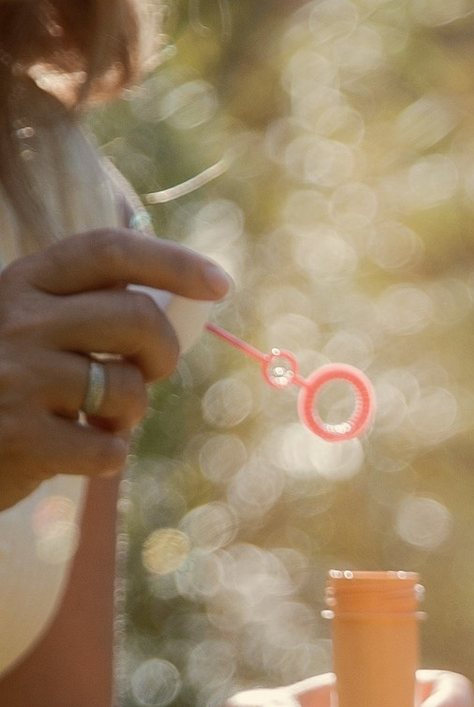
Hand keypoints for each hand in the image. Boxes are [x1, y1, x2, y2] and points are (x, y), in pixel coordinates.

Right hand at [0, 228, 231, 517]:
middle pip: (137, 318)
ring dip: (131, 412)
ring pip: (128, 388)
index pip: (109, 252)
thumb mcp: (33, 326)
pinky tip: (75, 450)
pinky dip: (107, 455)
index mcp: (25, 282)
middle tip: (150, 372)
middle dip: (164, 352)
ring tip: (101, 417)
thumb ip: (90, 310)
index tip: (219, 283)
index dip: (173, 263)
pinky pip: (109, 449)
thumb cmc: (6, 381)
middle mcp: (20, 319)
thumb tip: (183, 308)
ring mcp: (19, 377)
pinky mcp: (23, 439)